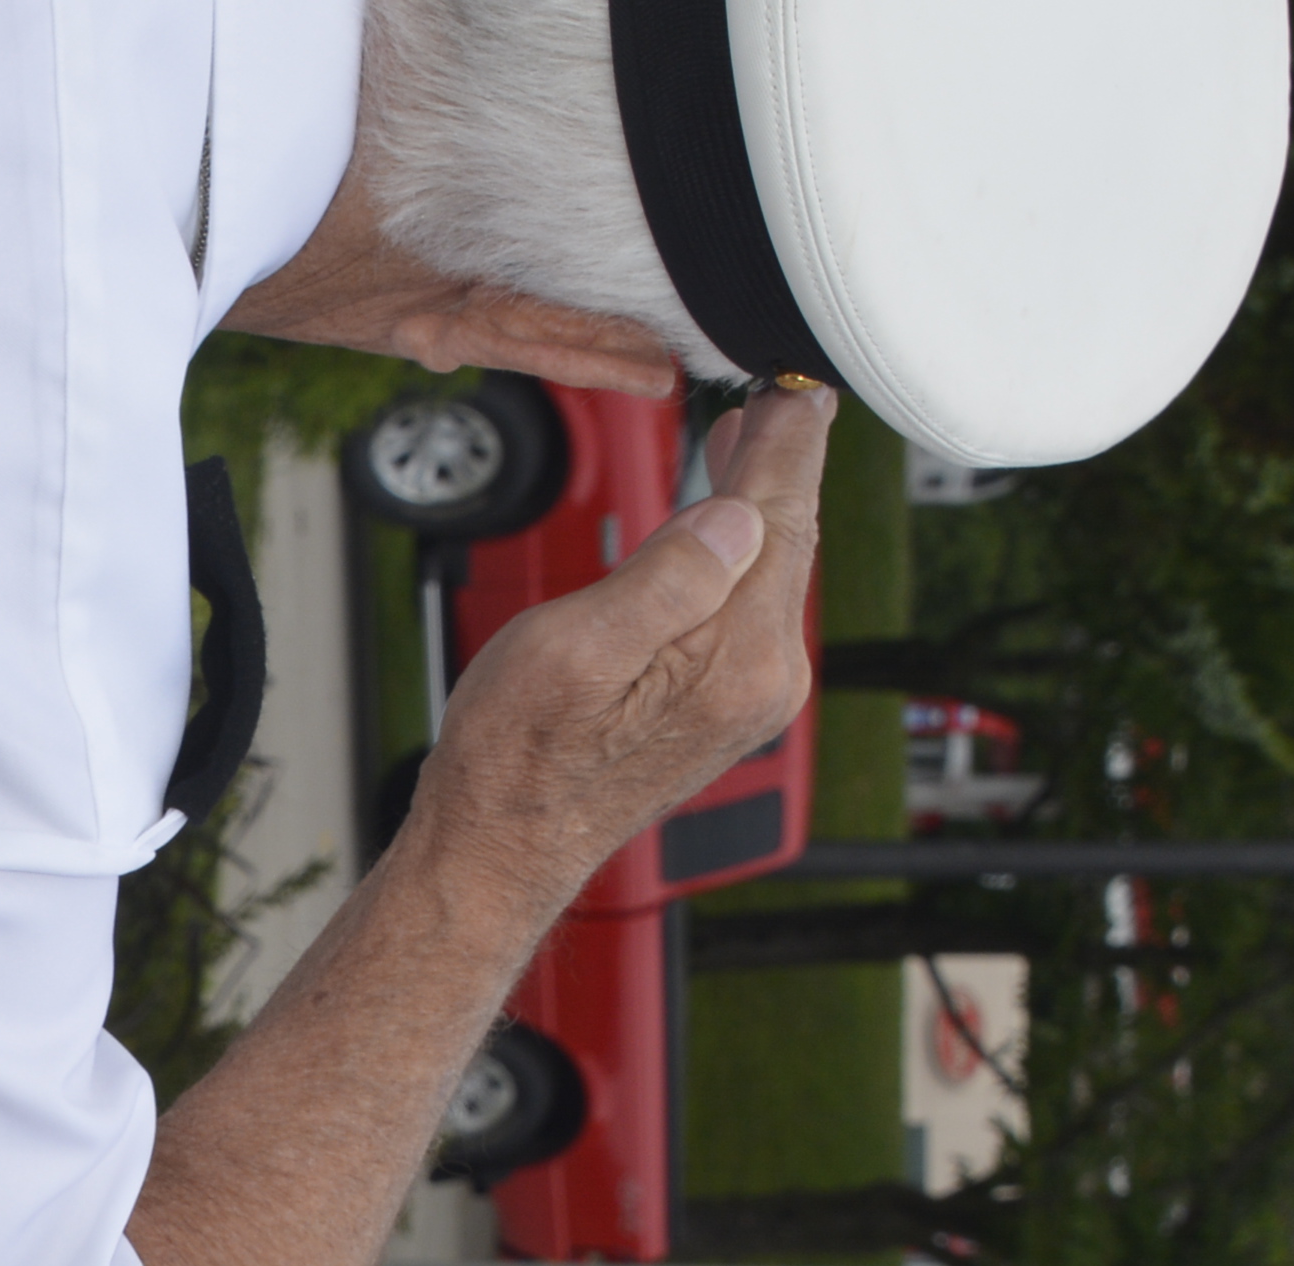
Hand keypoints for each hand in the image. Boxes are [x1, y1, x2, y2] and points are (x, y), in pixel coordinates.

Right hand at [408, 383, 831, 918]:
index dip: (785, 442)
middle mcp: (762, 680)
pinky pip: (751, 608)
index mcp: (733, 656)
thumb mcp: (570, 650)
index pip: (779, 518)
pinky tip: (720, 531)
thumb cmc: (513, 758)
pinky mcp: (725, 710)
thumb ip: (664, 578)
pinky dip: (740, 554)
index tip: (794, 388)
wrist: (499, 848)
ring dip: (760, 505)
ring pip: (771, 574)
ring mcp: (749, 700)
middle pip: (788, 542)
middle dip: (781, 465)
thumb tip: (736, 516)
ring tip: (750, 443)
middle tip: (779, 398)